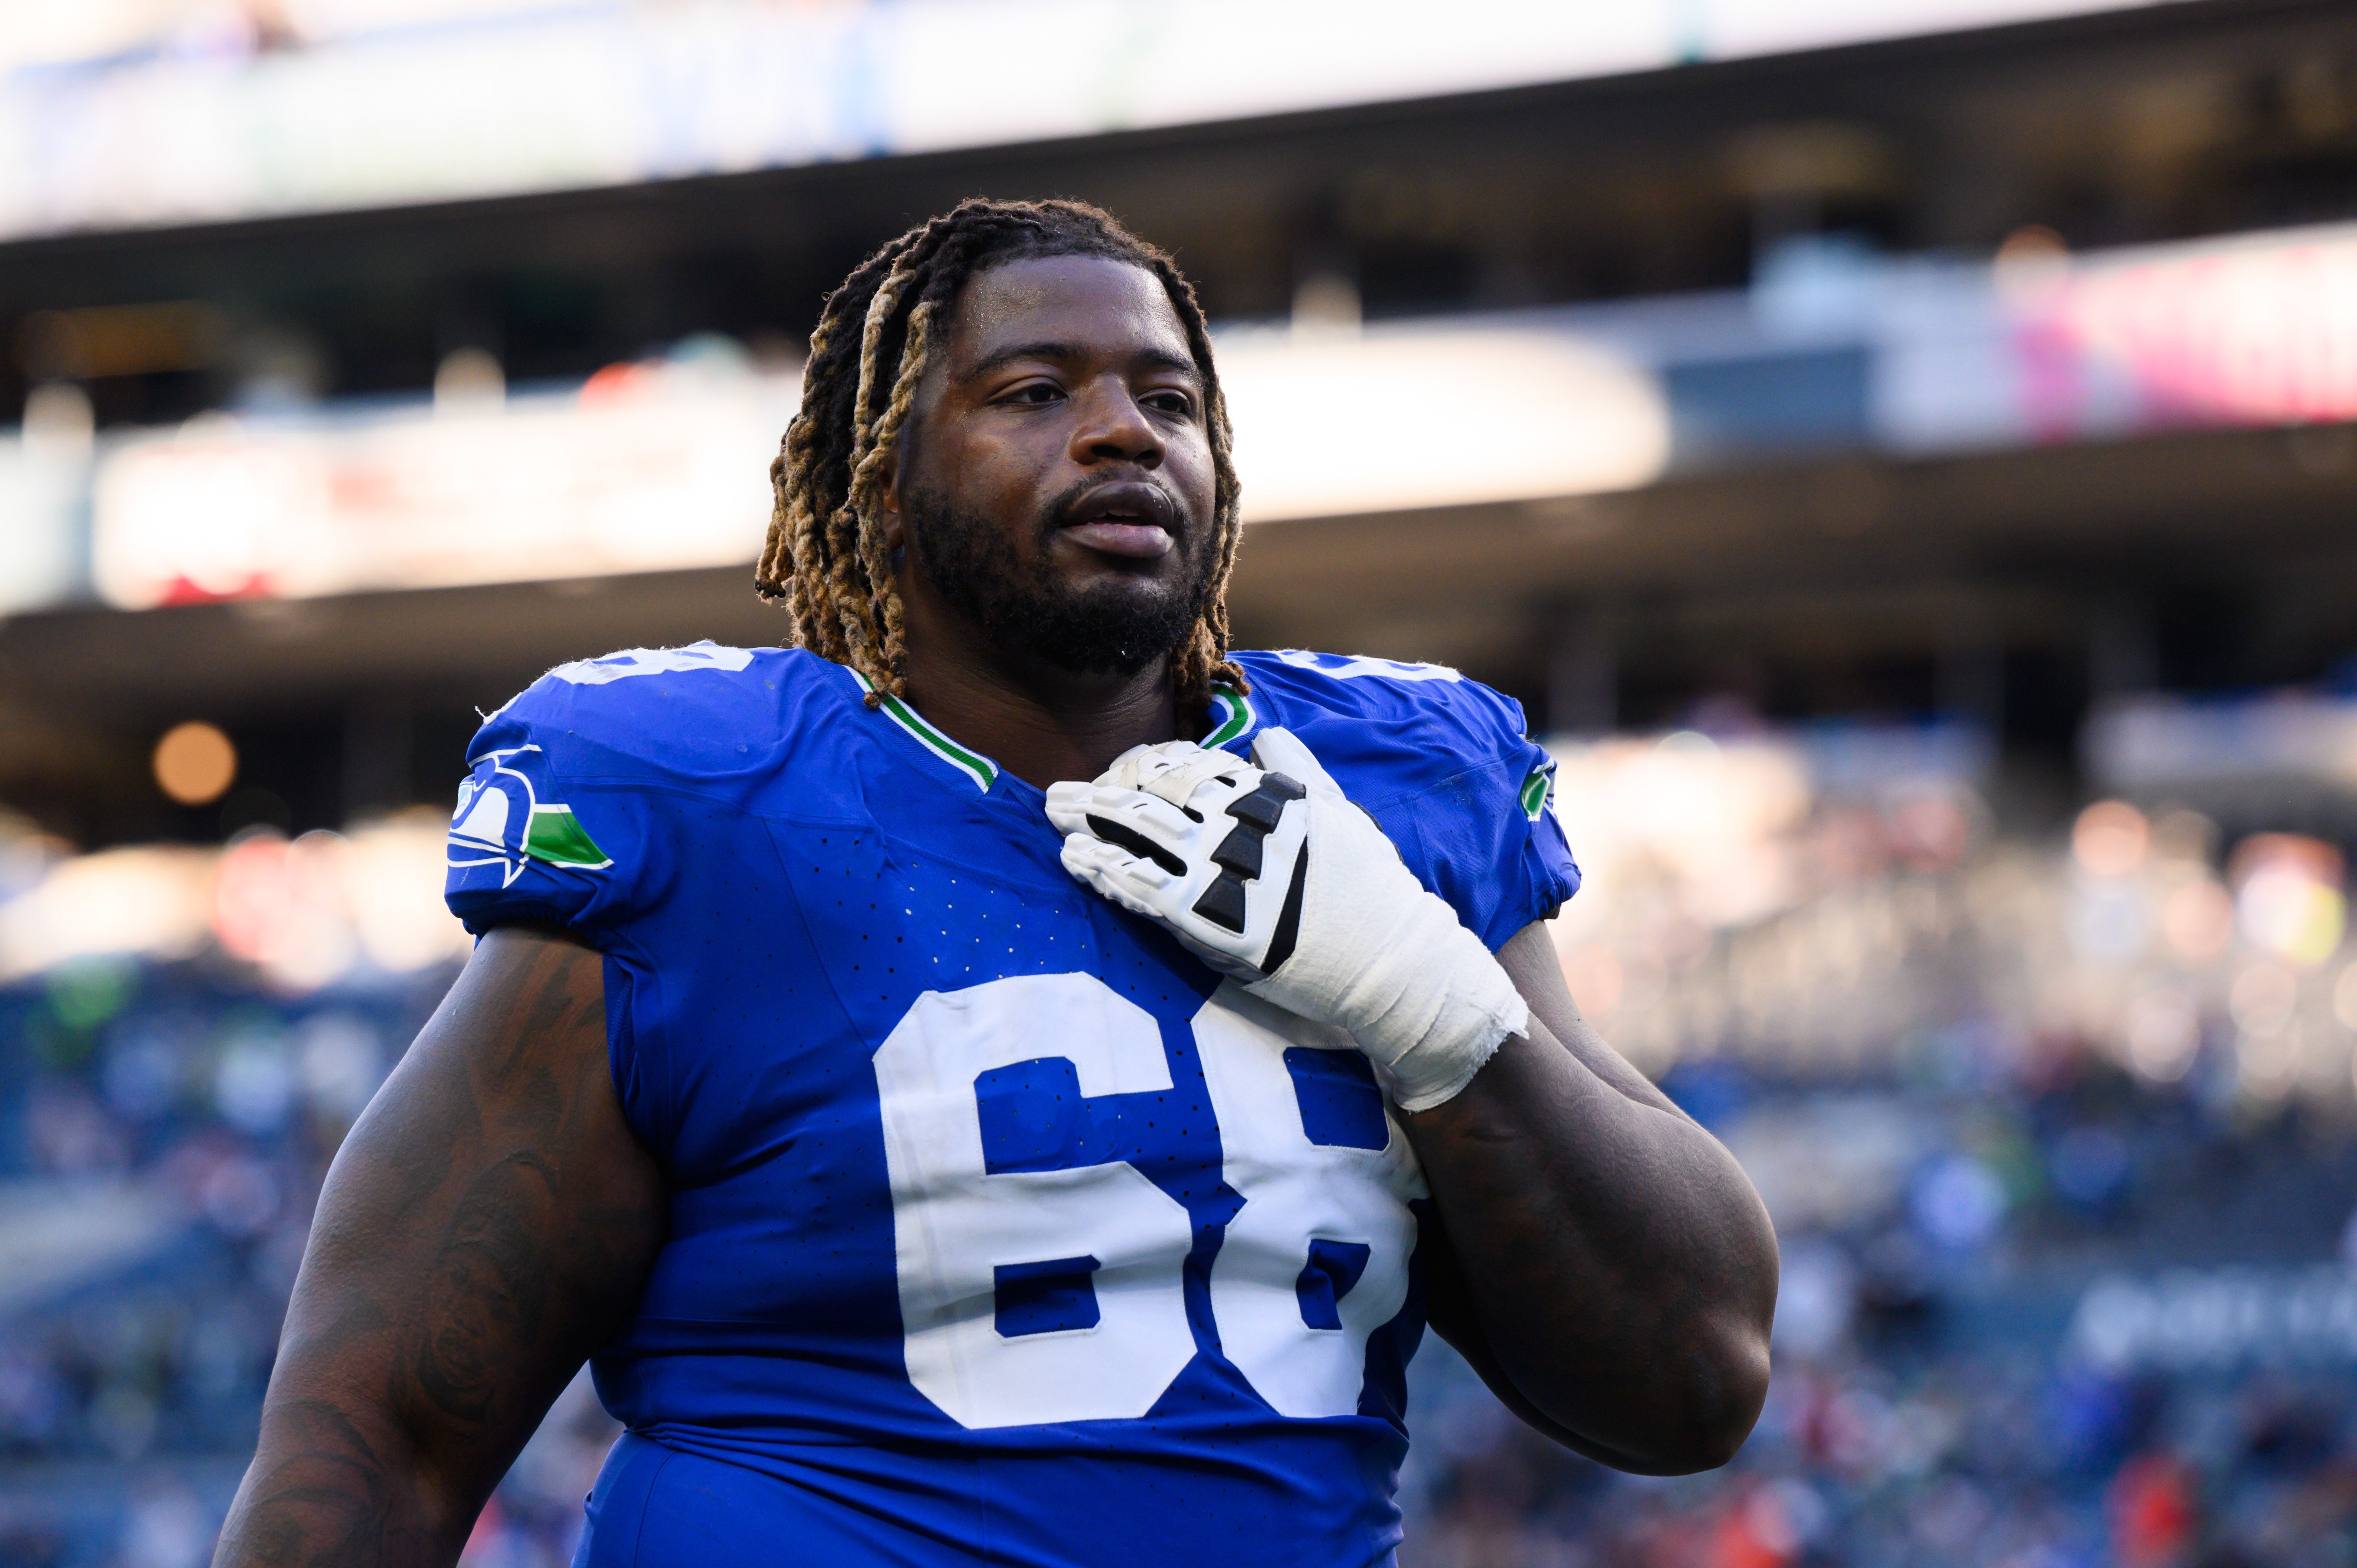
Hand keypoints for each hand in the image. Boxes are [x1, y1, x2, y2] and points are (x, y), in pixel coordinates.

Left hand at [1044, 728, 1526, 1110]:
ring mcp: (1232, 873)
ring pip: (1145, 835)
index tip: (1121, 772)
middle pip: (1159, 794)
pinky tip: (1077, 862)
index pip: (1195, 764)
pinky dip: (1106, 873)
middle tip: (1058, 793)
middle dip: (1104, 790)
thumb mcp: (1340, 813)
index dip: (1148, 765)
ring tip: (1054, 817)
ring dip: (1091, 822)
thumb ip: (1298, 771)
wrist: (1394, 963)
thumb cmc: (1371, 891)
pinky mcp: (1220, 924)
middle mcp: (1248, 826)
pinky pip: (1149, 891)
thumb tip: (1263, 732)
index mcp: (1275, 796)